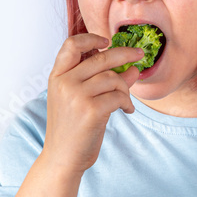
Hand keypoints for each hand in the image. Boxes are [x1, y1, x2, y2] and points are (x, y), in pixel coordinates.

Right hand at [43, 33, 142, 174]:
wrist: (62, 158)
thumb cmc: (71, 130)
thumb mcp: (79, 101)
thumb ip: (100, 82)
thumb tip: (131, 69)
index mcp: (57, 77)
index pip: (71, 45)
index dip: (91, 38)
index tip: (106, 41)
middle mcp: (64, 82)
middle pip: (101, 57)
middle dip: (125, 54)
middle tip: (139, 55)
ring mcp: (76, 96)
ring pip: (113, 78)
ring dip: (125, 89)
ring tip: (126, 101)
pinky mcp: (91, 110)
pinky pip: (119, 96)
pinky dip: (127, 102)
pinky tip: (126, 111)